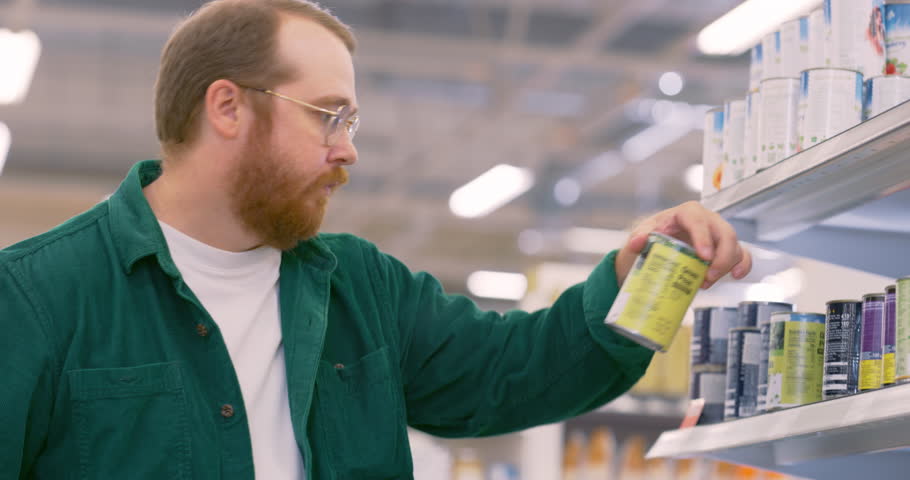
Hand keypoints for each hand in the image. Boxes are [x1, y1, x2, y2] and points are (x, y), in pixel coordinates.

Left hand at [614, 201, 751, 287]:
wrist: (657, 245)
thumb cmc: (653, 235)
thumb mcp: (643, 234)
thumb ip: (639, 236)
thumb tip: (638, 241)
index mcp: (687, 213)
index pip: (699, 221)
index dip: (704, 238)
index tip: (704, 256)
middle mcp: (707, 220)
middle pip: (725, 233)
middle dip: (721, 257)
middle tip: (708, 275)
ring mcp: (718, 234)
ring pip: (734, 246)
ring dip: (726, 266)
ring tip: (707, 281)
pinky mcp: (724, 247)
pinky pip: (742, 254)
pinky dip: (743, 264)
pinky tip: (737, 275)